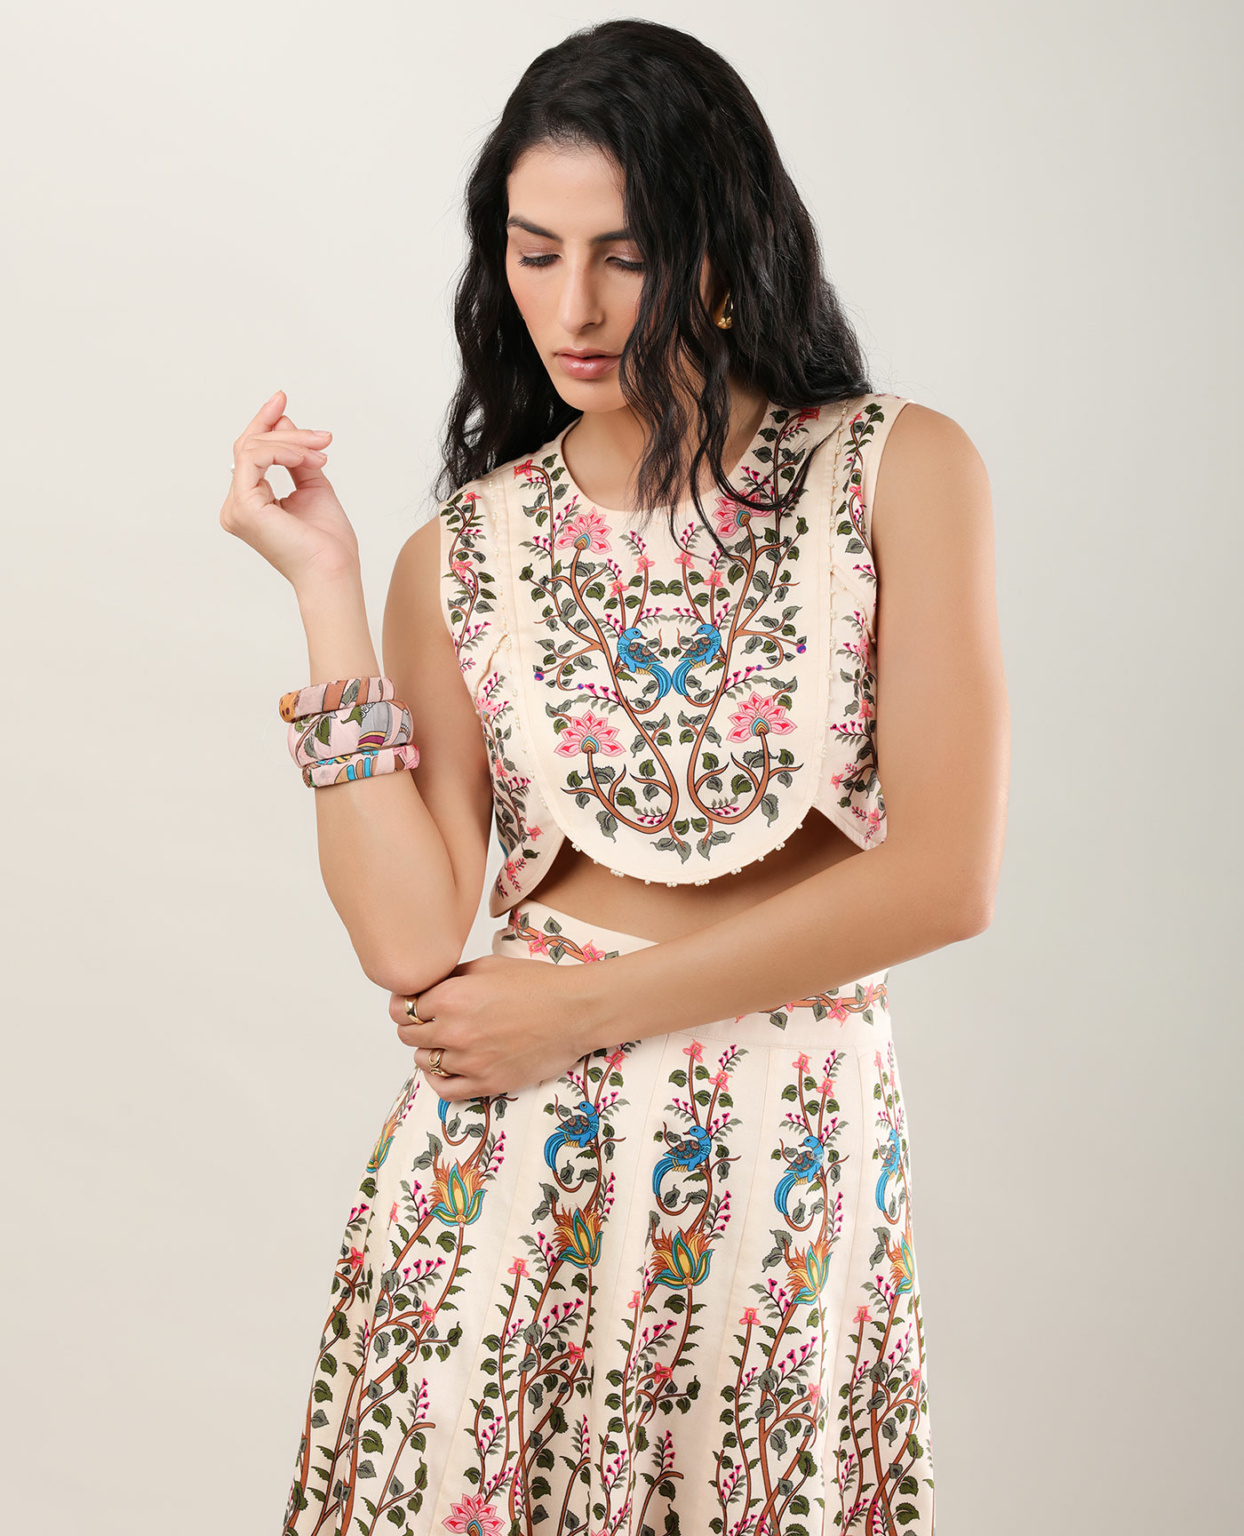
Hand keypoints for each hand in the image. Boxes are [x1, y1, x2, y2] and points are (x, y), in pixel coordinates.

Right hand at [220, 389, 359, 590]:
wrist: (333, 570)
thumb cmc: (327, 542)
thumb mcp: (313, 486)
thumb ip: (297, 457)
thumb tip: (284, 422)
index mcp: (250, 503)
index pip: (250, 454)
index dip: (264, 423)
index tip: (282, 399)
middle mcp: (236, 506)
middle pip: (249, 447)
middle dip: (284, 430)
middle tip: (321, 434)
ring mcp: (236, 507)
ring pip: (254, 448)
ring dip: (293, 443)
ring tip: (322, 452)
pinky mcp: (243, 506)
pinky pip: (256, 458)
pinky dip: (283, 451)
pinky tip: (307, 458)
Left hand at [389, 955, 600, 1100]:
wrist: (575, 1011)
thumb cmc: (538, 984)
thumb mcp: (488, 965)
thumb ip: (452, 977)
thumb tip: (426, 987)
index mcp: (452, 997)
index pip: (402, 1008)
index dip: (404, 1004)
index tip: (412, 1004)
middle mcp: (455, 1031)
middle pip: (409, 1035)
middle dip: (415, 1026)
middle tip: (429, 1021)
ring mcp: (470, 1061)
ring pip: (423, 1062)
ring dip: (428, 1051)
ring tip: (445, 1042)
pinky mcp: (486, 1083)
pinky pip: (444, 1090)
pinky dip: (438, 1079)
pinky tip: (446, 1067)